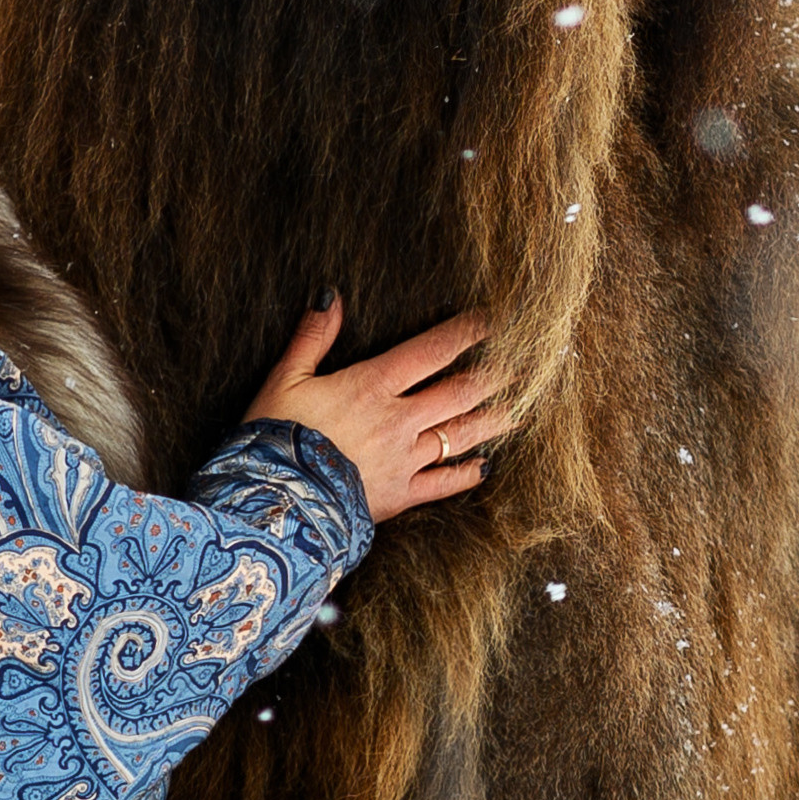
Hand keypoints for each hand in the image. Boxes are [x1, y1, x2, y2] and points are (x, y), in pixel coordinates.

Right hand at [244, 300, 508, 523]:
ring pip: (461, 434)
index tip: (493, 321)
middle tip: (523, 362)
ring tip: (518, 408)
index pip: (432, 351)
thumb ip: (312, 337)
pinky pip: (444, 483)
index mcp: (373, 386)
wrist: (276, 503)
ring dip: (492, 419)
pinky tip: (485, 466)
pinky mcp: (401, 495)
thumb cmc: (275, 436)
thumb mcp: (285, 378)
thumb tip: (329, 296)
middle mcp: (399, 420)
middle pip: (460, 391)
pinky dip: (467, 473)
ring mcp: (405, 459)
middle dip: (493, 374)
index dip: (465, 333)